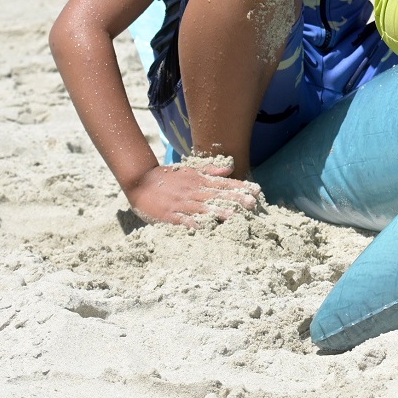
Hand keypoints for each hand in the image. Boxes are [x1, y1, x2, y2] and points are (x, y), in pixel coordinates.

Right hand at [124, 160, 264, 227]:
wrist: (140, 181)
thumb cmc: (167, 177)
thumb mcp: (190, 171)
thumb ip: (210, 170)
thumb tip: (230, 169)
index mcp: (200, 181)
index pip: (224, 184)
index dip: (241, 187)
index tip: (257, 190)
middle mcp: (194, 191)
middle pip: (218, 195)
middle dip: (236, 199)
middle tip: (253, 203)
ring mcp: (182, 203)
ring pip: (203, 208)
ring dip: (219, 212)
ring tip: (235, 216)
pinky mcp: (170, 214)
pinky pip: (183, 220)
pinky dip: (193, 223)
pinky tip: (204, 228)